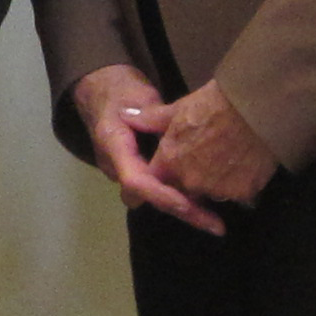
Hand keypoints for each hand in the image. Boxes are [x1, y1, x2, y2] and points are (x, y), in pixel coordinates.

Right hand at [68, 64, 211, 233]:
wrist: (100, 90)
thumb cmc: (120, 90)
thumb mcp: (139, 96)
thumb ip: (155, 116)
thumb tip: (176, 132)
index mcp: (113, 144)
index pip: (136, 180)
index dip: (162, 195)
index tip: (189, 206)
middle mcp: (115, 166)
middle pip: (147, 197)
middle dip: (180, 211)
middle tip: (216, 225)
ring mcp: (122, 172)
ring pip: (152, 198)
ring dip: (182, 208)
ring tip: (215, 220)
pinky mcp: (134, 172)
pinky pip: (155, 190)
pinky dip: (178, 197)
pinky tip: (204, 203)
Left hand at [143, 81, 279, 229]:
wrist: (254, 107)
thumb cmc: (212, 104)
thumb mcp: (177, 108)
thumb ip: (150, 119)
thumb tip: (125, 114)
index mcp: (170, 161)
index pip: (156, 179)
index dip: (162, 175)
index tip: (168, 172)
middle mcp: (190, 181)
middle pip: (185, 189)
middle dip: (190, 180)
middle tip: (206, 158)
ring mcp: (217, 190)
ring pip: (212, 193)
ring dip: (216, 184)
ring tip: (228, 160)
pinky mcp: (243, 193)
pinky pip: (238, 195)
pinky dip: (240, 185)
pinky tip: (247, 167)